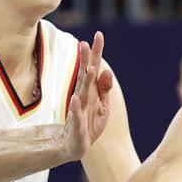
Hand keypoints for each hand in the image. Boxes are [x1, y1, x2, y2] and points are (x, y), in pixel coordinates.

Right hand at [61, 32, 114, 161]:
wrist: (76, 146)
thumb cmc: (90, 123)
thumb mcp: (103, 105)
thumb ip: (104, 88)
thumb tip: (105, 70)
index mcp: (90, 91)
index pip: (93, 67)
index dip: (96, 52)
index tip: (99, 34)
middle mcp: (83, 97)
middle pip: (85, 76)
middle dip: (85, 61)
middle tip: (85, 43)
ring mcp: (79, 111)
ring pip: (82, 94)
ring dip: (85, 81)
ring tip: (90, 68)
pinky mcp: (77, 127)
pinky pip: (76, 116)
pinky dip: (75, 108)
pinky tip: (75, 99)